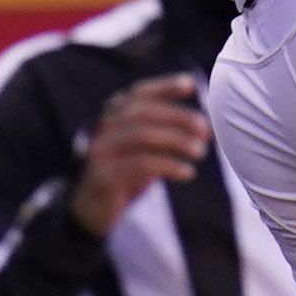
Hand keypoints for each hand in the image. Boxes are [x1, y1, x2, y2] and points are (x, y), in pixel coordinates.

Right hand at [69, 73, 209, 237]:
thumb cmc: (124, 173)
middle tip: (205, 129)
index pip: (139, 93)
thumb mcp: (143, 150)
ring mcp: (101, 151)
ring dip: (176, 140)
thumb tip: (204, 126)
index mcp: (113, 115)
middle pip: (143, 112)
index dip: (164, 86)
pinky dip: (168, 165)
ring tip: (200, 151)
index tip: (191, 85)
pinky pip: (139, 165)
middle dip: (177, 117)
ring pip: (141, 136)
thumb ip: (163, 133)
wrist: (91, 209)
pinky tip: (187, 172)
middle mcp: (104, 128)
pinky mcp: (104, 176)